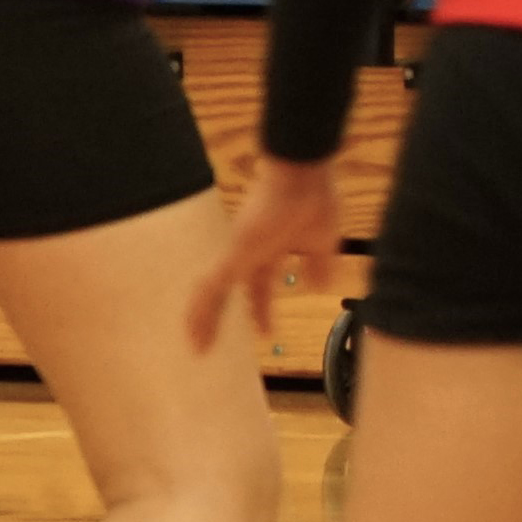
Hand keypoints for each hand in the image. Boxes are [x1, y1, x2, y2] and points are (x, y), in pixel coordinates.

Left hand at [188, 154, 342, 355]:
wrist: (303, 173)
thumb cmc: (315, 199)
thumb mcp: (324, 242)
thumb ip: (320, 266)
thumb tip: (319, 289)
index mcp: (272, 250)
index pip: (262, 286)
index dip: (263, 309)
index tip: (267, 334)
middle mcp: (250, 253)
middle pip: (233, 292)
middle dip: (226, 318)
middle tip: (215, 343)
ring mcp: (238, 254)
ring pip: (214, 294)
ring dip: (205, 321)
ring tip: (198, 348)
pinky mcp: (233, 254)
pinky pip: (211, 290)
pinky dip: (202, 313)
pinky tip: (197, 335)